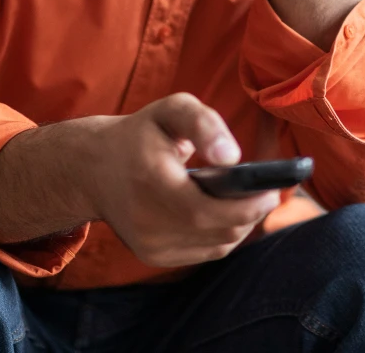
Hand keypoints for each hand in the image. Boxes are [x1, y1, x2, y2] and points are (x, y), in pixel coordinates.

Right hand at [84, 93, 279, 267]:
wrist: (93, 167)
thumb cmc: (142, 133)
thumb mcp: (171, 110)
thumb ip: (204, 122)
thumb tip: (232, 159)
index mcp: (150, 180)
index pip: (205, 210)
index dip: (245, 207)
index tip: (271, 191)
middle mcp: (146, 219)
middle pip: (217, 231)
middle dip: (250, 215)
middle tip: (267, 193)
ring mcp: (148, 244)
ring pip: (215, 246)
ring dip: (240, 226)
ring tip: (251, 201)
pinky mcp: (152, 256)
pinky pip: (204, 252)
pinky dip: (222, 235)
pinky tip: (227, 213)